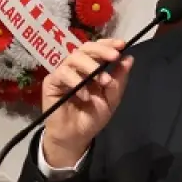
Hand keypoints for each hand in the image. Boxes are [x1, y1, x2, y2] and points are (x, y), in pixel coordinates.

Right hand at [41, 38, 133, 165]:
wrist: (76, 137)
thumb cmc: (92, 117)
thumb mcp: (111, 99)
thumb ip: (119, 80)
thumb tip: (129, 59)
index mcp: (91, 68)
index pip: (97, 49)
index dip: (108, 43)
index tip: (122, 45)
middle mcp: (76, 67)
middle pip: (85, 48)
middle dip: (101, 50)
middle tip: (114, 57)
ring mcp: (63, 73)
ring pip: (73, 57)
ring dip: (90, 66)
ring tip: (102, 81)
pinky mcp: (51, 82)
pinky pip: (62, 73)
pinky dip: (76, 82)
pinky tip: (85, 96)